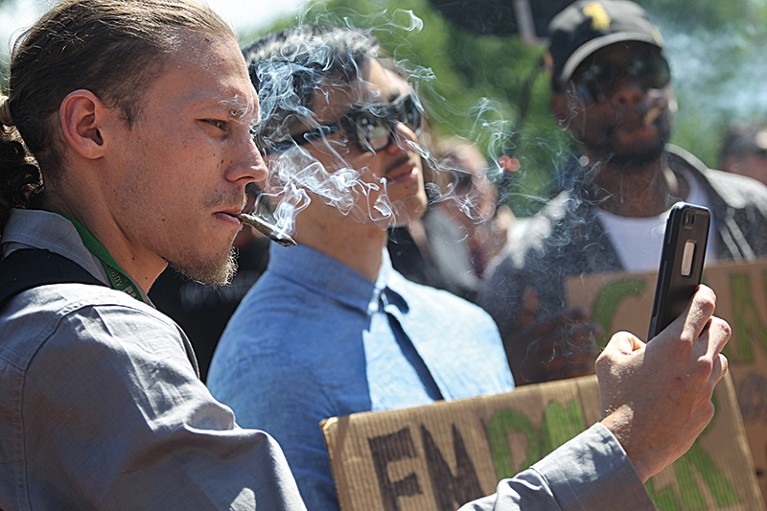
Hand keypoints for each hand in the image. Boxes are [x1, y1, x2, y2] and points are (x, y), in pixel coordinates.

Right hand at [506, 287, 599, 384]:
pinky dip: (575, 371)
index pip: (551, 321)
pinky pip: (560, 376)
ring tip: (594, 348)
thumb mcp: (516, 332)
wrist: (499, 380)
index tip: (586, 310)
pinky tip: (588, 366)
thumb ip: (526, 312)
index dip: (569, 315)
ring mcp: (535, 366)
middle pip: (559, 338)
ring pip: (561, 356)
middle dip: (579, 332)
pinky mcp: (540, 382)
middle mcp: (531, 348)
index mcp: (528, 334)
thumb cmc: (513, 353)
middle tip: (597, 328)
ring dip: (579, 352)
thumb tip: (530, 289)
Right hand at [597, 285, 729, 481]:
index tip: (700, 293)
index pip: (703, 305)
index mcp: (675, 343)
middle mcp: (698, 363)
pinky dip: (694, 387)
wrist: (630, 444)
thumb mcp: (607, 360)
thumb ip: (623, 340)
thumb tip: (635, 342)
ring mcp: (707, 388)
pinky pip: (707, 390)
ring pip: (719, 360)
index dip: (703, 294)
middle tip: (695, 327)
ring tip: (681, 364)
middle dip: (710, 323)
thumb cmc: (617, 399)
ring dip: (704, 356)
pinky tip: (672, 395)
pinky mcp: (707, 410)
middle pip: (722, 329)